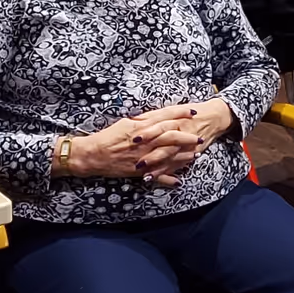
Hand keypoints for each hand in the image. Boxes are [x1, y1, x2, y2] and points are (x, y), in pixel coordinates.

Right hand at [65, 104, 209, 184]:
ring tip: (195, 155)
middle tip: (200, 137)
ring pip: (168, 156)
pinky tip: (179, 181)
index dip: (180, 113)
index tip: (193, 111)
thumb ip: (144, 120)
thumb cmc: (108, 136)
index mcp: (141, 127)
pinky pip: (156, 176)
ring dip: (183, 156)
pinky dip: (168, 179)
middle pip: (171, 137)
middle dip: (187, 137)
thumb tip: (159, 115)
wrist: (93, 155)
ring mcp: (143, 157)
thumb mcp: (126, 122)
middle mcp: (144, 142)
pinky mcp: (139, 171)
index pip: (165, 117)